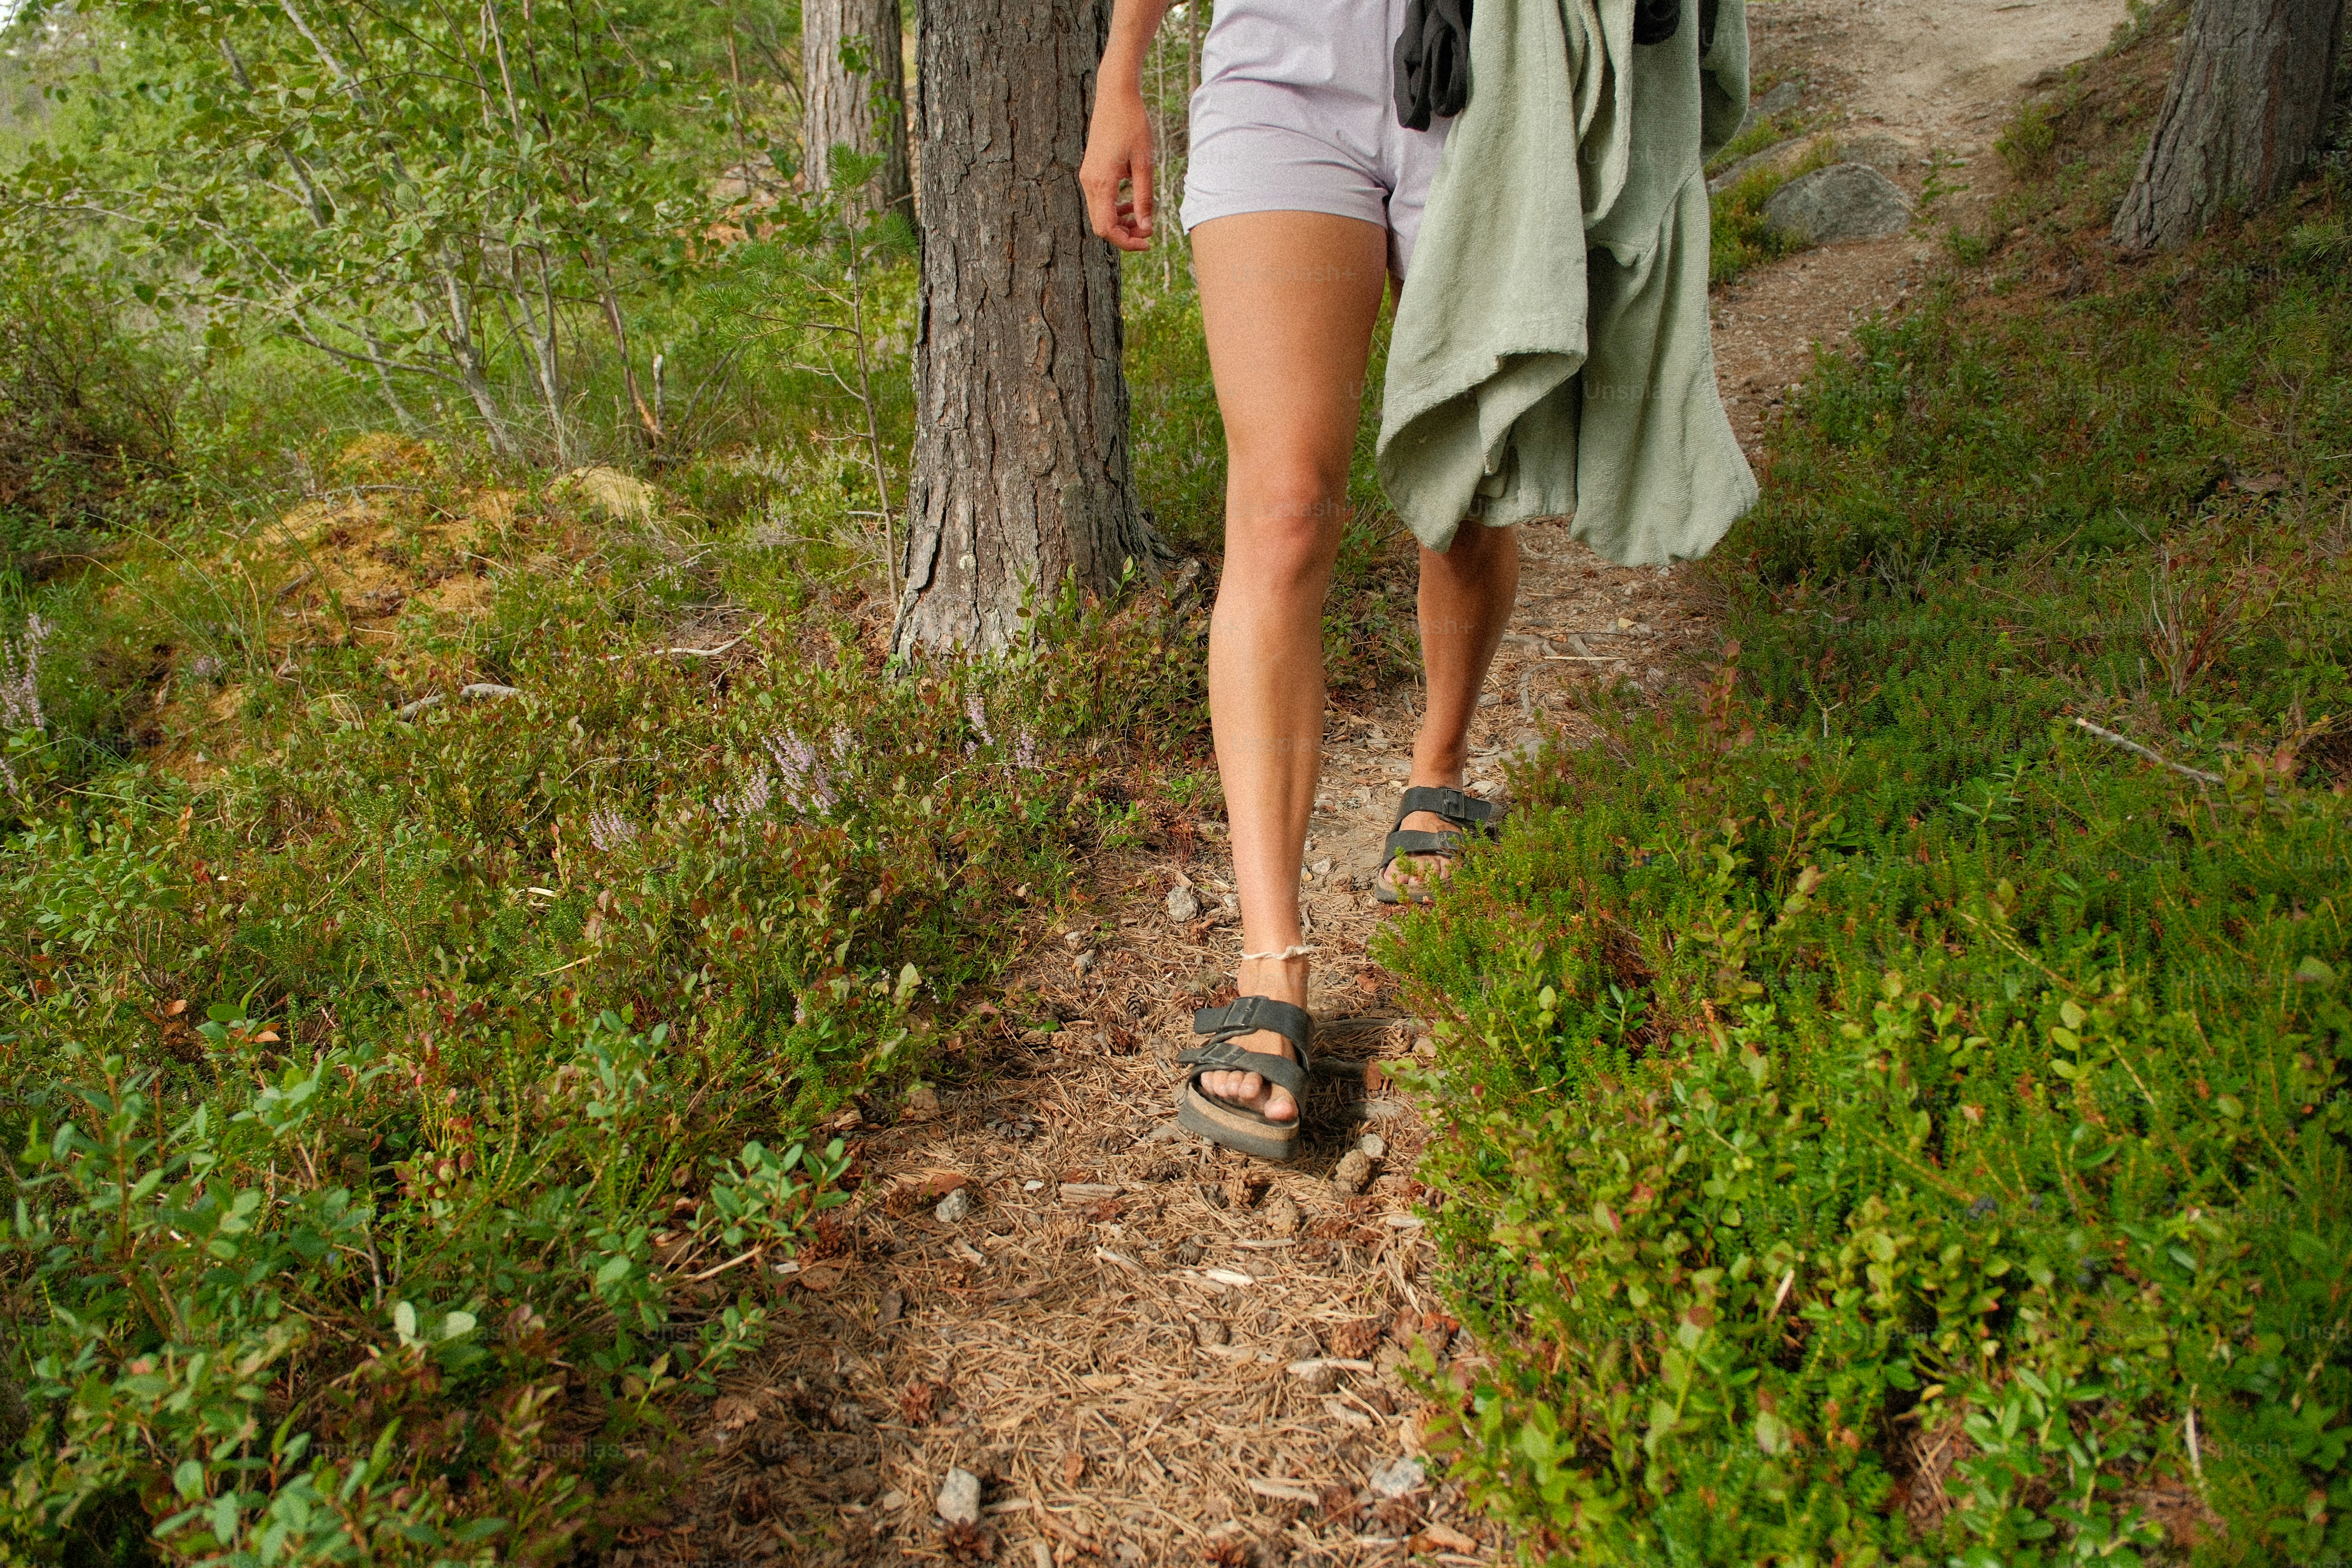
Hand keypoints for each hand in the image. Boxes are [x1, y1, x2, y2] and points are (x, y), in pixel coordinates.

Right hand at [1080, 81, 1155, 250]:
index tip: (1148, 241)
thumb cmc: (1133, 124)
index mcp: (1101, 182)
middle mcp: (1089, 182)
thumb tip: (1146, 227)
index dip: (1127, 242)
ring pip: (1100, 214)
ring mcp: (1088, 176)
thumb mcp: (1145, 163)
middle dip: (1125, 235)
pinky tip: (1132, 202)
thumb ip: (1144, 198)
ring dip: (1121, 222)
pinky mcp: (1091, 171)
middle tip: (1148, 232)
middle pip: (1101, 226)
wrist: (1116, 94)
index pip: (1107, 228)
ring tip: (1143, 217)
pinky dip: (1115, 208)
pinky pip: (1100, 200)